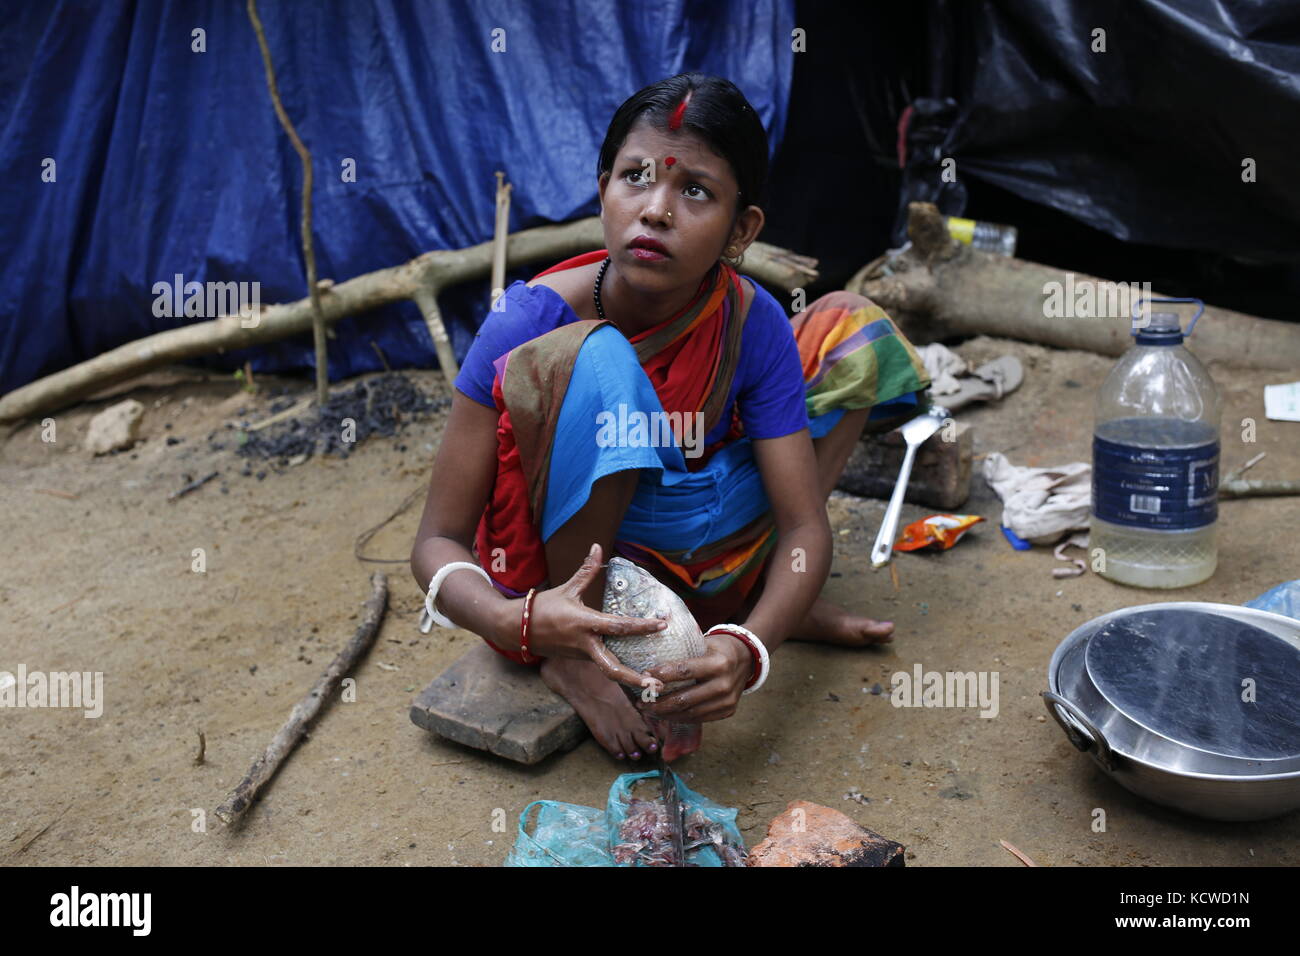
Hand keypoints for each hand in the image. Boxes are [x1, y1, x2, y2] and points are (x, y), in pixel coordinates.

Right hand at [525, 543, 668, 689]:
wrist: (517, 629)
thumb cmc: (544, 607)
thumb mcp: (567, 589)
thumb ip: (587, 570)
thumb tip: (598, 546)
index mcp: (584, 623)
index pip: (619, 626)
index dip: (642, 626)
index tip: (662, 624)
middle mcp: (585, 644)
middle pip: (612, 667)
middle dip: (634, 677)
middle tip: (658, 683)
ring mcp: (582, 655)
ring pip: (609, 669)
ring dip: (630, 678)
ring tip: (654, 685)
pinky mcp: (581, 659)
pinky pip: (604, 664)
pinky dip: (620, 667)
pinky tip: (637, 669)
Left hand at [641, 630, 753, 722]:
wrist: (747, 658)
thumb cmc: (717, 648)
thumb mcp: (704, 642)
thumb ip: (682, 650)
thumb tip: (649, 655)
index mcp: (718, 663)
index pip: (684, 671)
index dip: (662, 675)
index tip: (644, 676)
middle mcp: (724, 684)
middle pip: (684, 699)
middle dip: (658, 703)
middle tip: (640, 701)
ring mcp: (727, 701)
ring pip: (689, 713)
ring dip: (665, 714)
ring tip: (647, 710)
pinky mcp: (727, 711)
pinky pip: (698, 718)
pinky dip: (679, 718)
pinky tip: (665, 714)